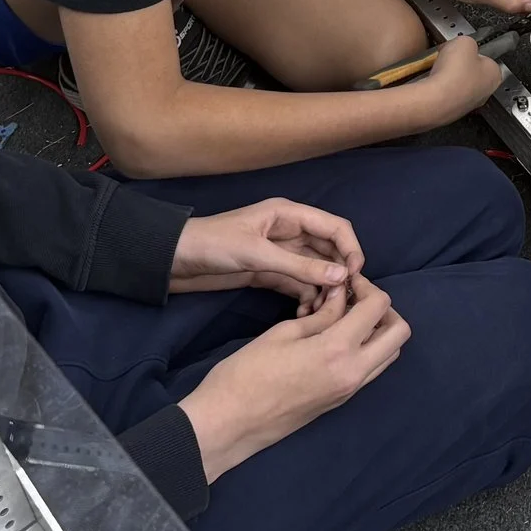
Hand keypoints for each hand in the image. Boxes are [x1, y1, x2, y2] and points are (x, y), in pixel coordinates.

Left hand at [171, 199, 363, 301]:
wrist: (174, 261)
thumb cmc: (213, 245)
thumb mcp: (257, 254)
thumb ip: (299, 266)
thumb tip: (341, 276)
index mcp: (290, 215)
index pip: (335, 227)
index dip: (350, 249)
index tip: (355, 276)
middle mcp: (290, 232)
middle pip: (329, 251)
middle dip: (339, 274)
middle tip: (343, 302)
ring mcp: (280, 254)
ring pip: (315, 270)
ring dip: (323, 289)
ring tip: (323, 313)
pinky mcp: (269, 273)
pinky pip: (298, 284)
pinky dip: (306, 297)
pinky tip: (306, 314)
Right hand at [176, 275, 411, 479]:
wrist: (228, 425)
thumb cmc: (246, 374)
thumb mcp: (283, 333)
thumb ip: (322, 314)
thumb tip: (342, 296)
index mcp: (339, 350)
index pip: (378, 307)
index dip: (366, 286)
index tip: (345, 282)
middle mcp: (354, 373)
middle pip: (399, 334)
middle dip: (384, 309)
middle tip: (354, 299)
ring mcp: (349, 391)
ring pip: (388, 355)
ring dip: (378, 331)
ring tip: (345, 318)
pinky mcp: (340, 402)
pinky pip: (370, 371)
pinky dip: (365, 350)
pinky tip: (336, 339)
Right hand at [406, 33, 503, 122]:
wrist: (434, 99)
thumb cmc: (453, 74)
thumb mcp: (465, 41)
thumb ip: (468, 41)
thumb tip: (463, 45)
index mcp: (494, 75)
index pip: (486, 58)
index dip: (471, 50)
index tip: (462, 48)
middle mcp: (484, 92)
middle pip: (471, 71)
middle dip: (459, 63)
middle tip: (449, 57)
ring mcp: (467, 104)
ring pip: (456, 83)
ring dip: (447, 76)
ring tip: (438, 69)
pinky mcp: (451, 111)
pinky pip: (444, 93)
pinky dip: (438, 87)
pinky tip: (433, 82)